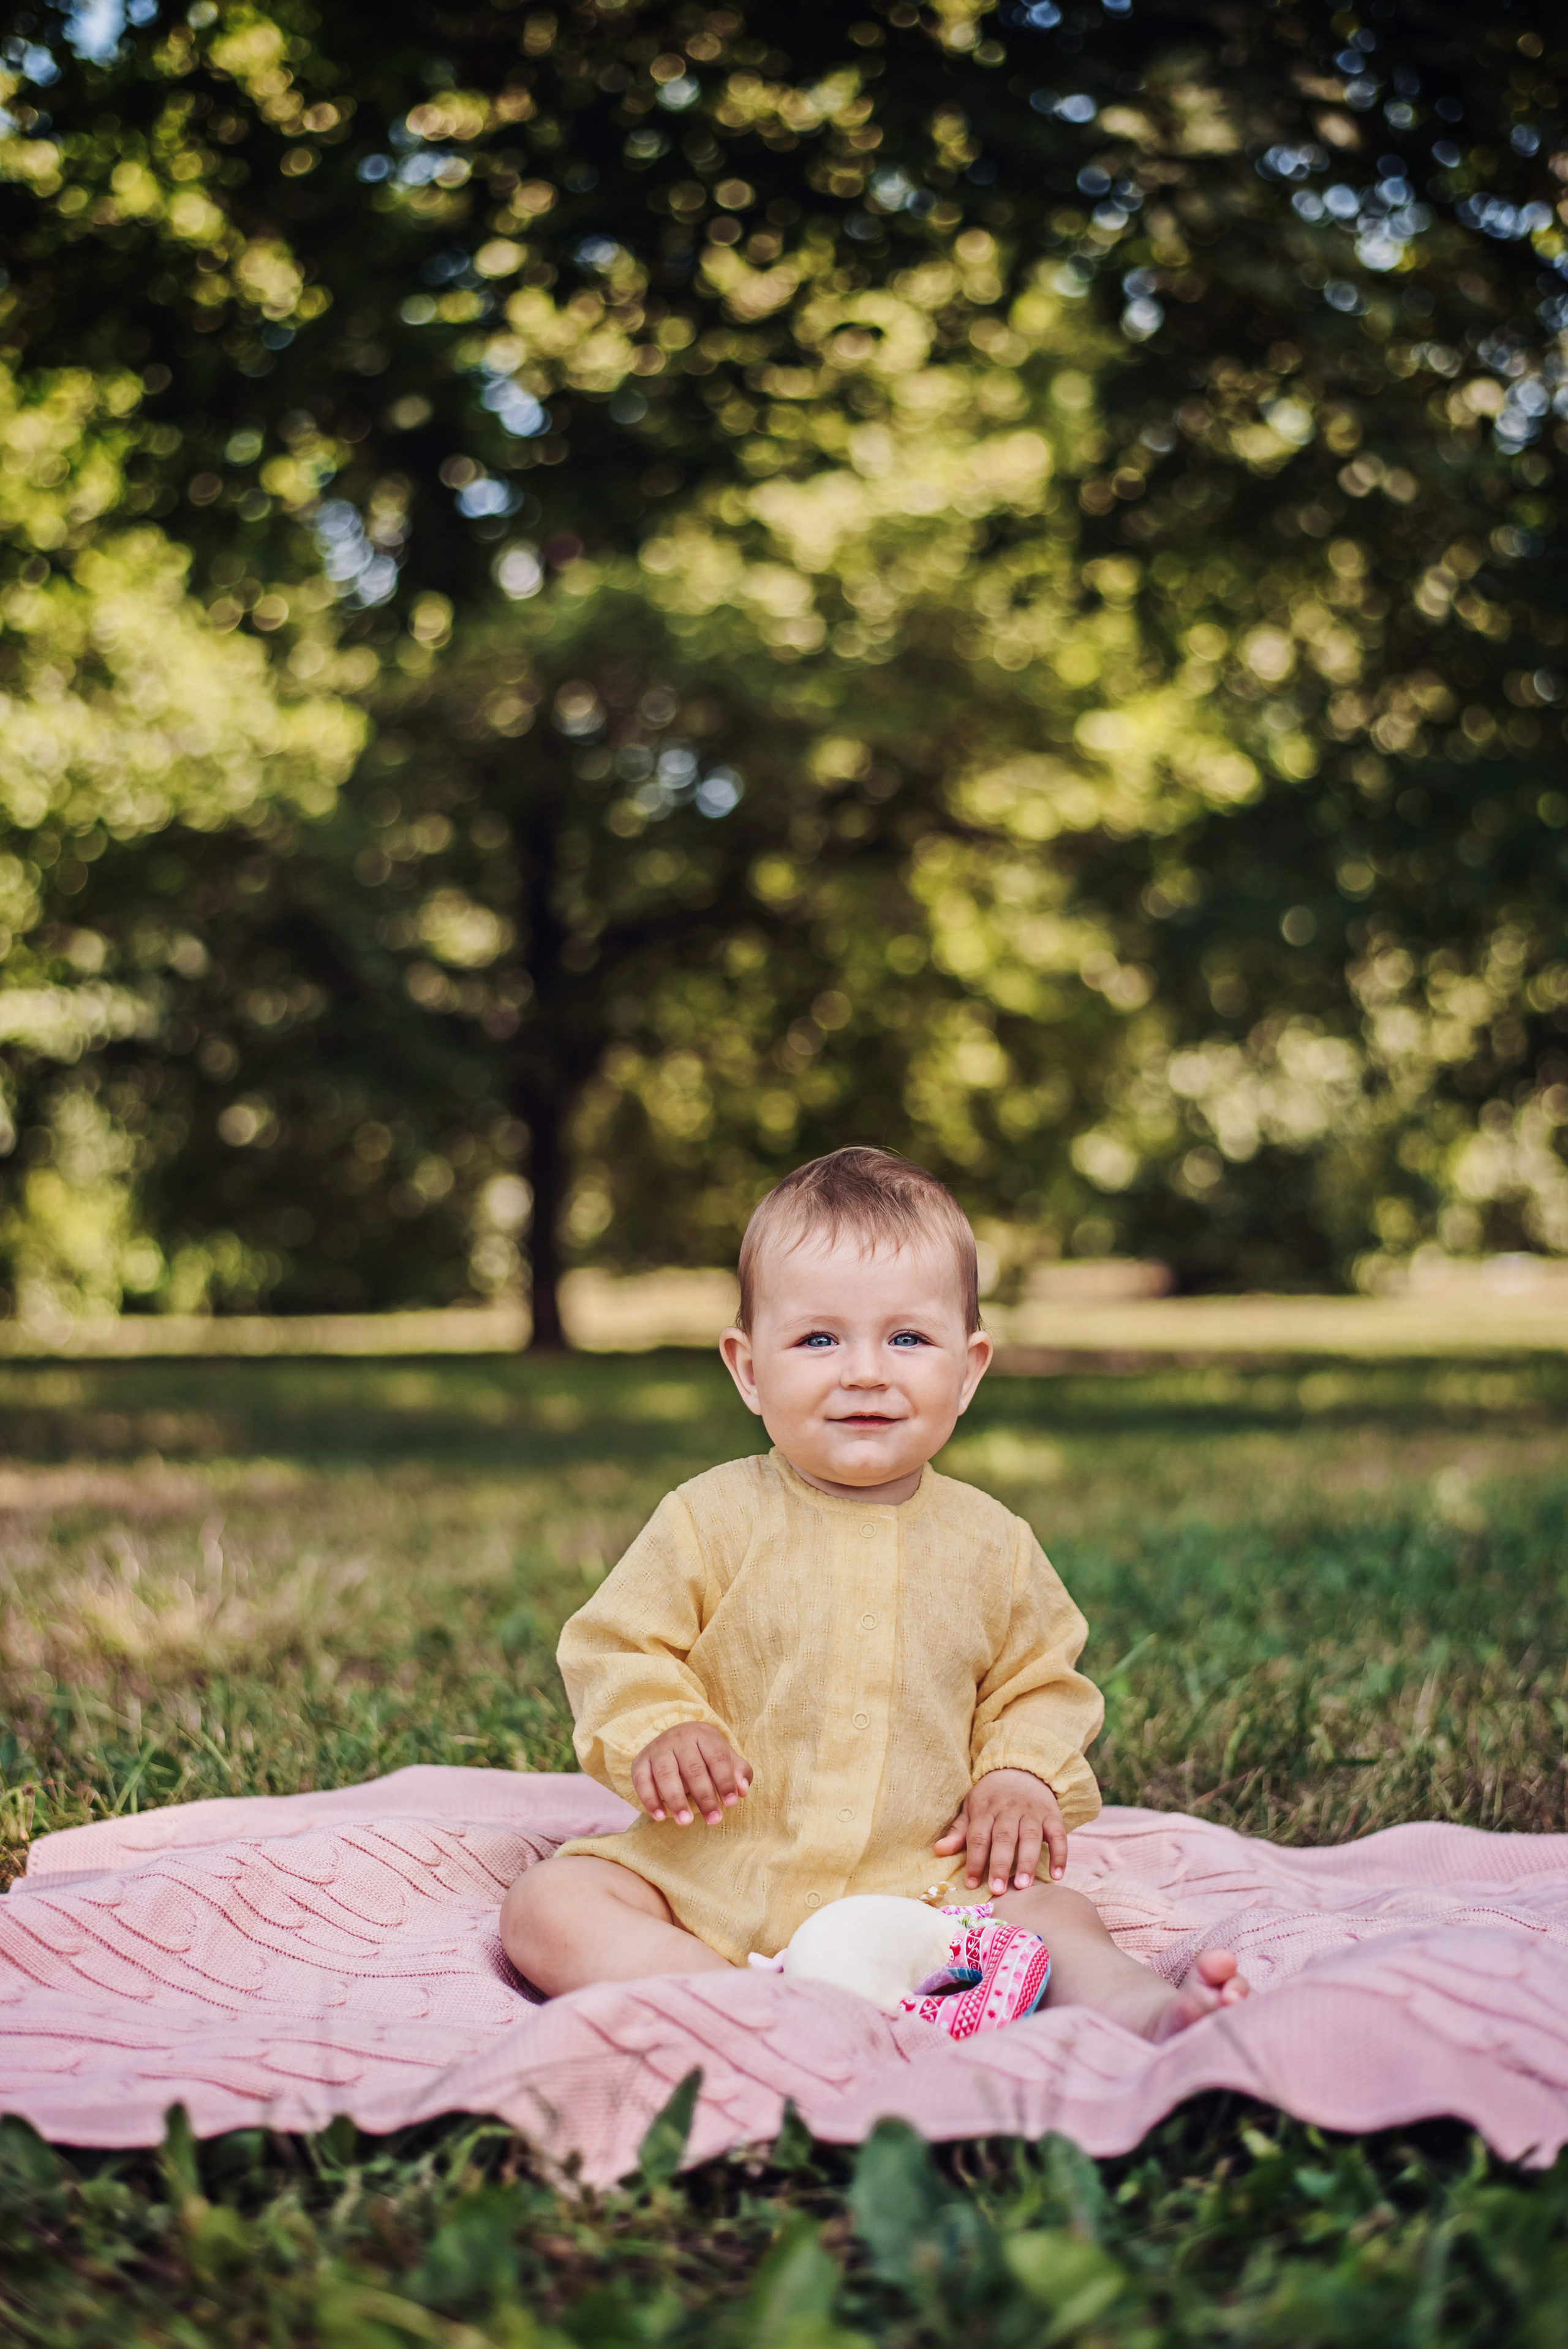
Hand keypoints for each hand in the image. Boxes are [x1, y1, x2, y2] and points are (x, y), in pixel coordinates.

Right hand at [631, 1723, 752, 1827]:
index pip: (717, 1757)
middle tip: (714, 1820)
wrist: (673, 1739)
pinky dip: (650, 1800)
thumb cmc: (705, 1755)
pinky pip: (642, 1781)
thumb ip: (738, 1772)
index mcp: (703, 1735)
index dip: (725, 1781)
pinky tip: (660, 1816)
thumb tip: (742, 1790)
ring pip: (666, 1774)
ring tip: (686, 1822)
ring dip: (676, 1800)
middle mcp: (679, 1738)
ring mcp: (658, 1749)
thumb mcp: (724, 1758)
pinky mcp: (640, 1762)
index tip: (731, 1804)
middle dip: (704, 1796)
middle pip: (692, 1768)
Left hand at [933, 1769, 1066, 1893]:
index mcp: (985, 1808)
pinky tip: (1057, 1875)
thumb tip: (938, 1850)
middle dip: (1000, 1864)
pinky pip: (1058, 1834)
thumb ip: (959, 1831)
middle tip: (998, 1890)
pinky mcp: (1052, 1814)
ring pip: (1030, 1836)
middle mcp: (1009, 1808)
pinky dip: (1060, 1854)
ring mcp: (1032, 1811)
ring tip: (1023, 1885)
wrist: (1021, 1770)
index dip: (974, 1860)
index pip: (978, 1836)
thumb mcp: (971, 1807)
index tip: (971, 1884)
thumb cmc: (992, 1797)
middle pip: (1003, 1837)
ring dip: (1027, 1862)